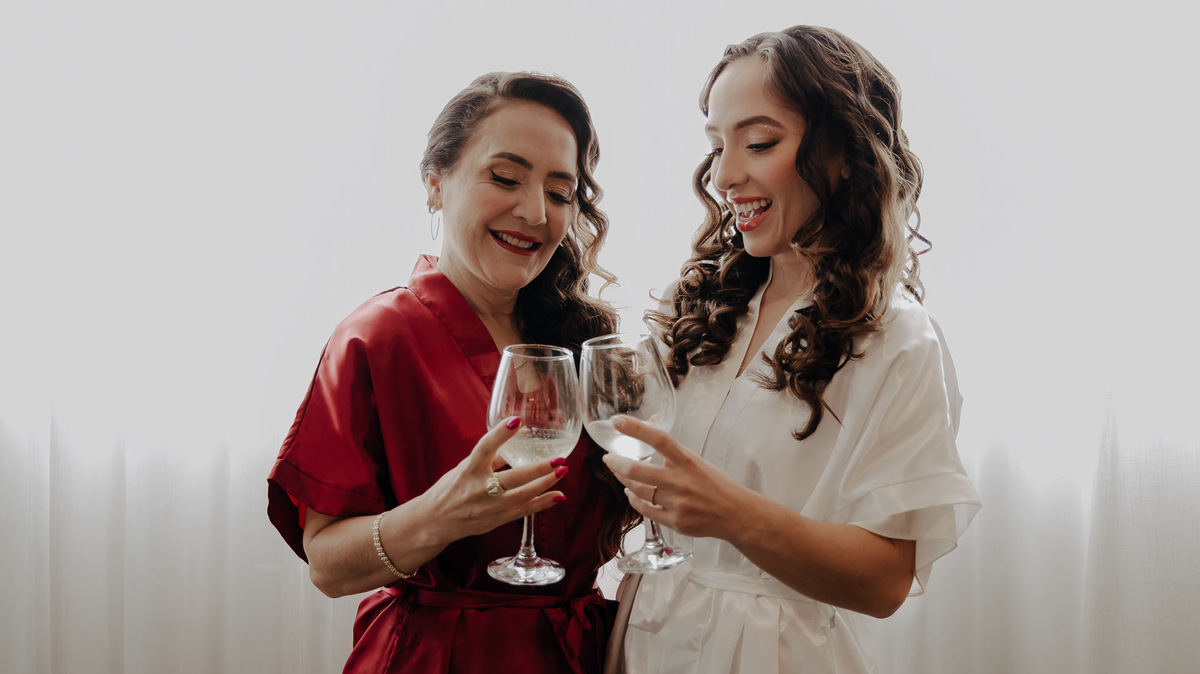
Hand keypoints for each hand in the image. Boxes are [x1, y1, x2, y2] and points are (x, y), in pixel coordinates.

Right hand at [418, 417, 568, 544]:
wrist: (436, 521)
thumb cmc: (451, 488)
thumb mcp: (465, 467)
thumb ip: (491, 456)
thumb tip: (519, 436)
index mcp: (468, 470)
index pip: (484, 448)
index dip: (500, 435)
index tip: (516, 421)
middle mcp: (479, 489)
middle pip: (512, 478)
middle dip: (538, 469)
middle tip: (559, 459)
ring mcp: (489, 507)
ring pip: (522, 496)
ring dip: (546, 484)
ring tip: (563, 471)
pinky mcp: (496, 520)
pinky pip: (524, 511)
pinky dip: (543, 503)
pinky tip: (558, 495)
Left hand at [600, 415, 749, 540]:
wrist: (736, 514)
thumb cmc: (715, 484)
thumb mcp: (696, 460)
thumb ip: (671, 447)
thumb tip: (650, 422)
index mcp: (687, 461)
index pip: (659, 438)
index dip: (636, 428)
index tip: (617, 421)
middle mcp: (681, 482)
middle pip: (637, 470)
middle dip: (616, 463)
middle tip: (608, 458)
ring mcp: (677, 503)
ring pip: (638, 491)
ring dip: (624, 480)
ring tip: (619, 472)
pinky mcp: (675, 522)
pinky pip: (645, 510)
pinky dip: (634, 500)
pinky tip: (631, 493)